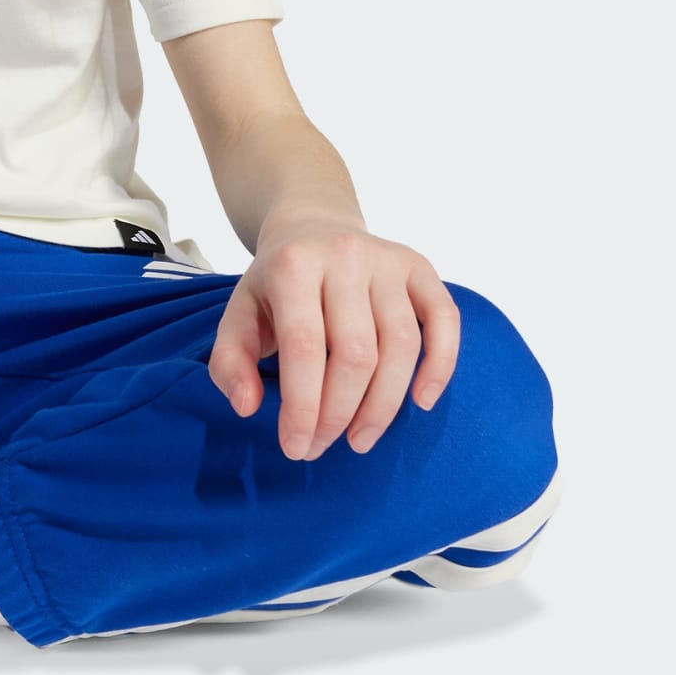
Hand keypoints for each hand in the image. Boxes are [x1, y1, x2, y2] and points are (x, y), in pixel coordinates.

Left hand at [208, 215, 460, 460]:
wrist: (311, 227)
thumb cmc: (275, 284)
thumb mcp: (238, 314)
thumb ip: (230, 361)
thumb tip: (248, 406)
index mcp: (293, 265)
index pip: (304, 346)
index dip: (303, 405)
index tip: (296, 447)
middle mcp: (345, 256)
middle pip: (355, 353)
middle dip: (339, 412)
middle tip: (321, 447)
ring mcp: (388, 260)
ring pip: (401, 345)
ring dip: (383, 405)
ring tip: (360, 439)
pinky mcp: (421, 268)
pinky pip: (445, 320)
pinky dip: (440, 365)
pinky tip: (421, 403)